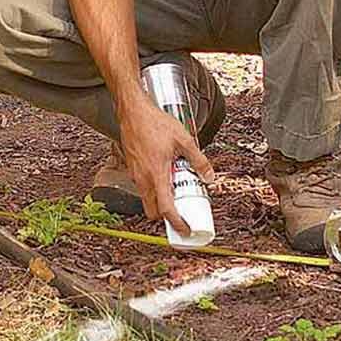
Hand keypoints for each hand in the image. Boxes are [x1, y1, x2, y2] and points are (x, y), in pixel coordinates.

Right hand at [118, 95, 215, 236]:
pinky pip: (141, 185)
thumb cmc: (155, 123)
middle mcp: (142, 178)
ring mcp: (134, 173)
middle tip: (181, 209)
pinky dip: (152, 186)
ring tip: (175, 186)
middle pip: (152, 210)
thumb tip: (210, 177)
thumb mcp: (184, 140)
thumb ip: (198, 160)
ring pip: (146, 198)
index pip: (166, 208)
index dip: (177, 223)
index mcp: (156, 174)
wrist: (132, 111)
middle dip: (166, 215)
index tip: (185, 229)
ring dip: (159, 199)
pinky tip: (163, 172)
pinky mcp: (131, 167)